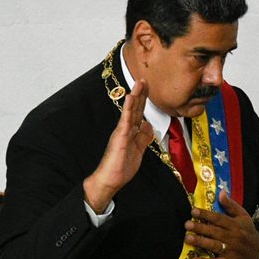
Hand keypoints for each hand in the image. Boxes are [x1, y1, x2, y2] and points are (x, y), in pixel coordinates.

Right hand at [83, 79, 153, 211]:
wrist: (110, 179)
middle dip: (141, 94)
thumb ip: (143, 137)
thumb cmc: (122, 167)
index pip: (139, 113)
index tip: (148, 88)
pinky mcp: (120, 137)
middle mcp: (126, 129)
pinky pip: (126, 120)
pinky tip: (131, 97)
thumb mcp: (138, 150)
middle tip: (145, 79)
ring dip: (136, 96)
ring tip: (140, 82)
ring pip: (130, 111)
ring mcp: (122, 132)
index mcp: (130, 132)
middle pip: (135, 108)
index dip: (144, 101)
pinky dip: (129, 108)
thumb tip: (148, 125)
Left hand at [185, 190, 258, 258]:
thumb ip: (231, 205)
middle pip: (214, 231)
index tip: (193, 211)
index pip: (219, 218)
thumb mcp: (243, 217)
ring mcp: (231, 251)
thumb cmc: (248, 232)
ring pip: (214, 245)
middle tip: (187, 224)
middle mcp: (233, 237)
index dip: (206, 215)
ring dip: (201, 242)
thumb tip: (221, 192)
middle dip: (200, 228)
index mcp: (235, 225)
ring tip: (188, 238)